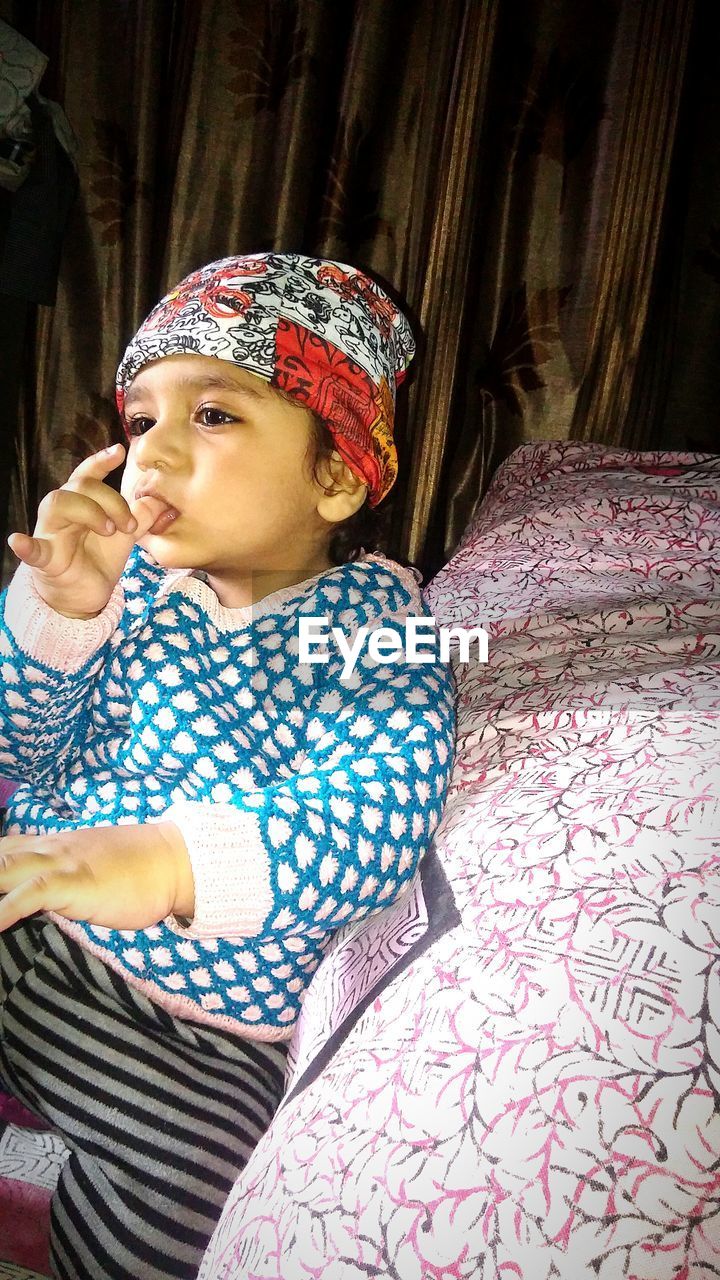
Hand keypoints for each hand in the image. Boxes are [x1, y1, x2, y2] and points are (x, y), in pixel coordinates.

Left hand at [0, 822, 194, 931]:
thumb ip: (52, 885)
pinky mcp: (74, 881)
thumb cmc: (133, 873)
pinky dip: (5, 908)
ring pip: (1, 868)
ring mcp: (58, 863)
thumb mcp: (82, 875)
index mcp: (43, 848)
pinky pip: (31, 893)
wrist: (173, 860)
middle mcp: (43, 849)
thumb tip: (27, 905)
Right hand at [7, 444, 169, 618]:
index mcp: (82, 503)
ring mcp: (50, 532)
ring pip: (58, 502)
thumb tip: (163, 498)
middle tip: (128, 526)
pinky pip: (31, 549)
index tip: (119, 451)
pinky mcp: (44, 558)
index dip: (101, 461)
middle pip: (81, 485)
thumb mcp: (125, 536)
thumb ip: (142, 516)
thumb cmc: (98, 558)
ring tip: (108, 531)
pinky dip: (24, 545)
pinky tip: (17, 541)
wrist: (83, 596)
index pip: (88, 475)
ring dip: (89, 512)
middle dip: (111, 500)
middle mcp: (63, 511)